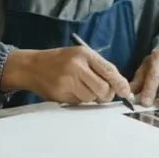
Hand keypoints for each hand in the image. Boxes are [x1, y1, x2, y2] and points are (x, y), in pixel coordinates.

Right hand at [1, 48, 131, 104]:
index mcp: (84, 54)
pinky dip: (79, 100)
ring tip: (80, 87)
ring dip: (90, 97)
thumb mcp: (80, 56)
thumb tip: (120, 87)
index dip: (120, 84)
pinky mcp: (60, 94)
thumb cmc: (60, 61)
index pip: (109, 70)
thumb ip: (99, 68)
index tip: (126, 92)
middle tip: (101, 93)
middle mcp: (76, 66)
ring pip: (91, 98)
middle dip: (105, 95)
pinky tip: (70, 91)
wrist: (32, 66)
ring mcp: (67, 81)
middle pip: (103, 89)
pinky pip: (79, 103)